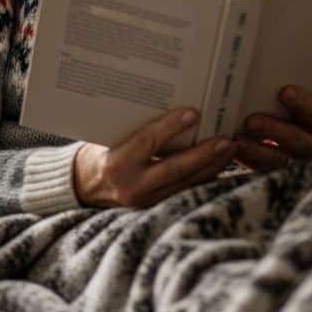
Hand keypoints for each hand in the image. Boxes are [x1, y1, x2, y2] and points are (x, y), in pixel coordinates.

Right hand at [72, 108, 233, 207]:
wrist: (81, 188)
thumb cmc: (98, 153)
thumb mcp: (110, 137)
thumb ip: (136, 128)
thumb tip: (169, 102)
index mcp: (117, 164)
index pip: (148, 142)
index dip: (171, 127)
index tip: (194, 112)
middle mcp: (131, 186)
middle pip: (175, 168)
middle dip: (204, 154)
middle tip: (227, 139)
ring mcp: (144, 202)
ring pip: (185, 183)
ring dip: (211, 166)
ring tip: (230, 149)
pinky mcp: (153, 209)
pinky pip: (183, 192)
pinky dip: (203, 179)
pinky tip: (220, 166)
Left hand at [233, 86, 311, 170]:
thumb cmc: (309, 127)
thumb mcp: (311, 115)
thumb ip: (295, 105)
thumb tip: (269, 87)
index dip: (301, 103)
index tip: (285, 92)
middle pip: (297, 140)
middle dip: (273, 130)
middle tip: (251, 122)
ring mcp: (301, 168)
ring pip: (279, 162)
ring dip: (257, 152)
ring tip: (238, 142)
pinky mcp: (284, 180)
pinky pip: (265, 175)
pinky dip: (249, 165)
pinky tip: (234, 155)